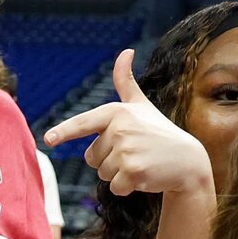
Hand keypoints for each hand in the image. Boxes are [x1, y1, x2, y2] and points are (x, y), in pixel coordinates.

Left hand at [42, 51, 213, 202]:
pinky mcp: (133, 172)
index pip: (84, 123)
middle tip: (135, 152)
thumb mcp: (141, 106)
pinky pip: (113, 187)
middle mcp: (121, 129)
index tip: (49, 139)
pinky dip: (127, 187)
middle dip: (109, 160)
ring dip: (118, 173)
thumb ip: (126, 82)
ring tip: (141, 162)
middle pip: (91, 157)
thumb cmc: (158, 132)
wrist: (188, 161)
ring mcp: (127, 151)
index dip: (64, 132)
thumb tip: (126, 51)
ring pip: (102, 173)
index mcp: (118, 112)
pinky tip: (145, 175)